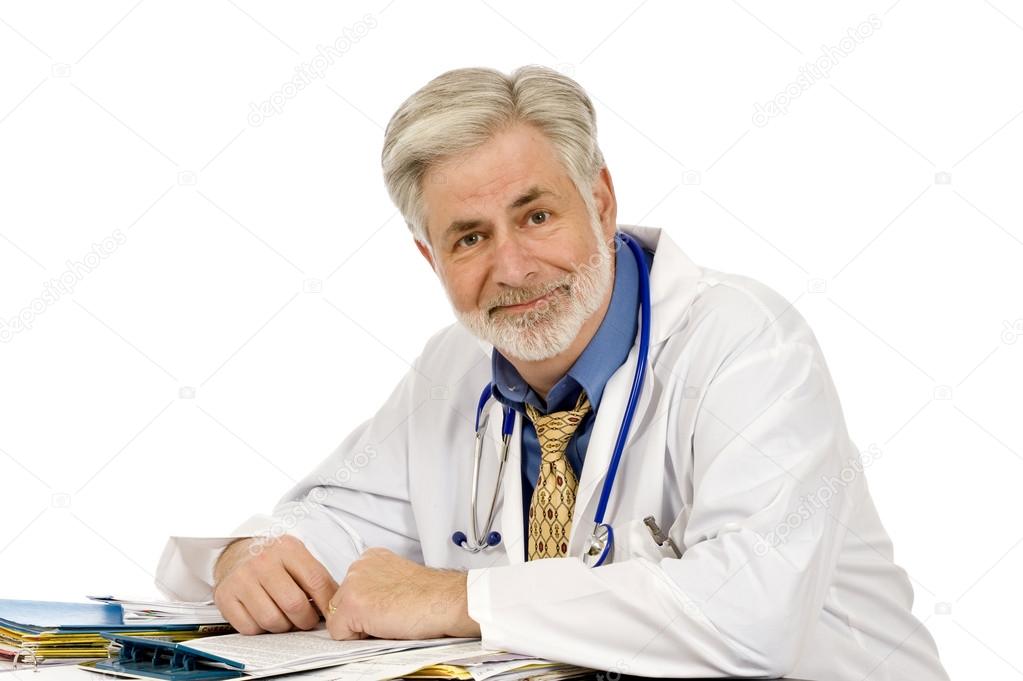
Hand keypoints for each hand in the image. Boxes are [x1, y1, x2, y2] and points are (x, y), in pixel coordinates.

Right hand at [213, 534, 337, 634]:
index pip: (316, 581)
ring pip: (272, 620)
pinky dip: (261, 630)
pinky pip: (250, 628)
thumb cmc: (274, 558)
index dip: (327, 603)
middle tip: (306, 621)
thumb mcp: (298, 556)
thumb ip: (317, 578)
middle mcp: (262, 562)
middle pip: (294, 604)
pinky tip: (265, 617)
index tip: (330, 614)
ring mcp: (241, 579)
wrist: (237, 552)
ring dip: (284, 627)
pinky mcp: (225, 597)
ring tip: (286, 618)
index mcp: (287, 549)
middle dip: (306, 620)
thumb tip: (336, 607)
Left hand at [325, 547, 480, 639]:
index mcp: (371, 558)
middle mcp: (359, 566)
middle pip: (340, 603)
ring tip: (388, 620)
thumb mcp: (396, 581)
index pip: (349, 589)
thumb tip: (366, 606)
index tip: (384, 607)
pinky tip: (383, 626)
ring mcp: (353, 583)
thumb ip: (376, 586)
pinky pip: (339, 633)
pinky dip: (358, 638)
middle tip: (389, 615)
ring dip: (359, 626)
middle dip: (359, 616)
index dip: (366, 607)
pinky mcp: (352, 604)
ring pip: (338, 618)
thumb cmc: (431, 596)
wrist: (445, 600)